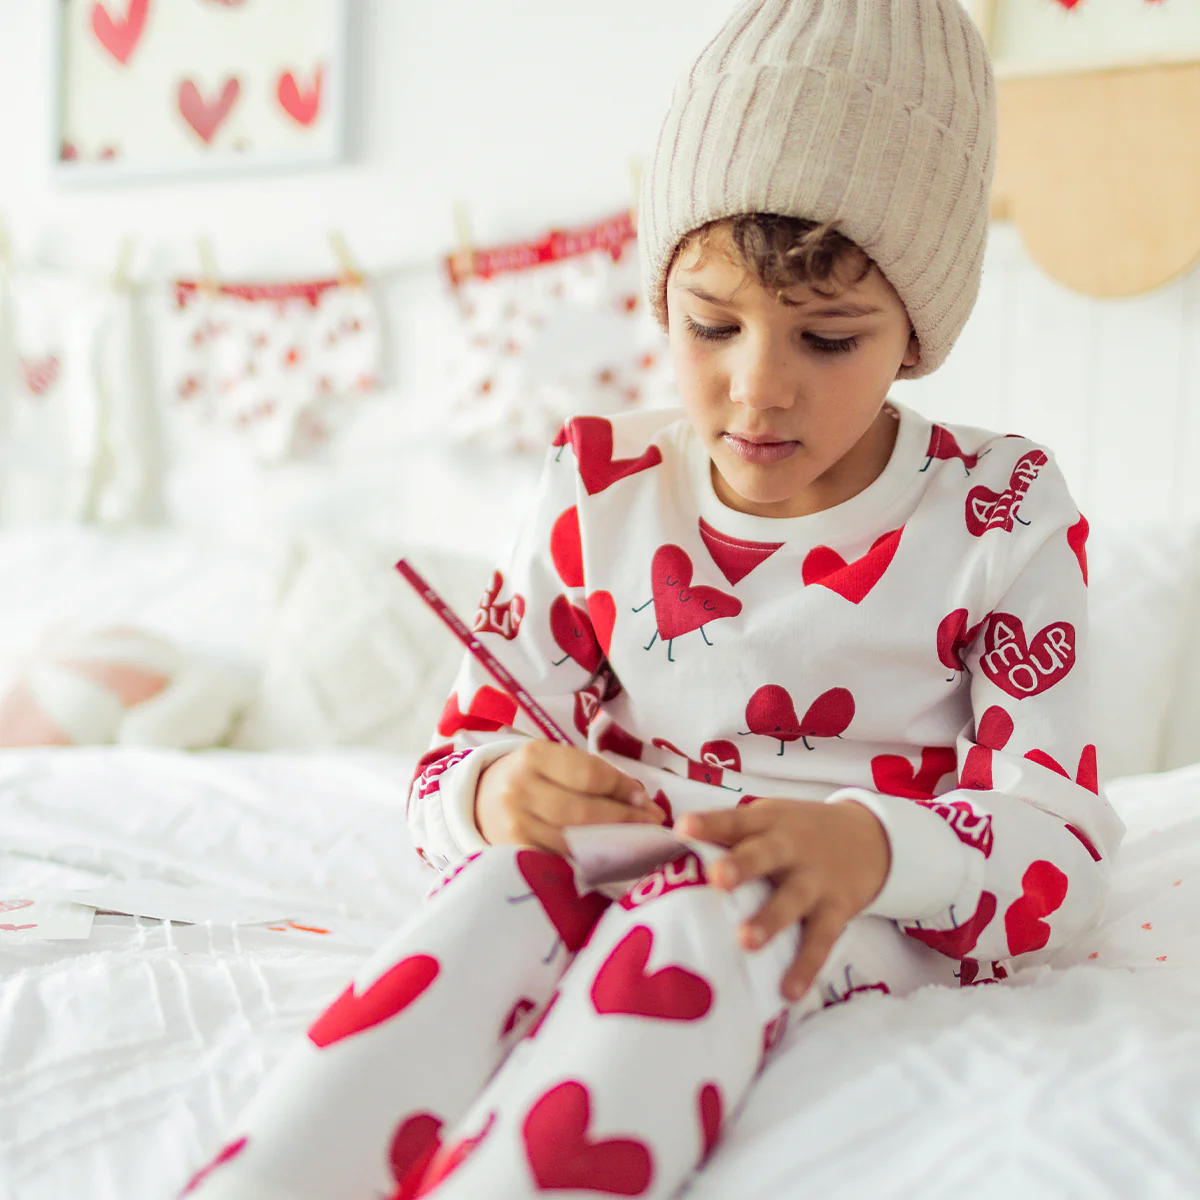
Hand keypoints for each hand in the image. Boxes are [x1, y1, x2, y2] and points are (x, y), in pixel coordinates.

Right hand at [475, 741, 664, 853]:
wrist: (480, 800)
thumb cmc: (532, 777)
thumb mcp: (555, 761)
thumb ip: (594, 774)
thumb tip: (639, 797)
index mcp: (533, 755)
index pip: (590, 775)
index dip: (624, 789)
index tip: (646, 800)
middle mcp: (519, 789)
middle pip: (585, 812)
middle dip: (626, 820)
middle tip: (652, 824)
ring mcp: (514, 824)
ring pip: (575, 841)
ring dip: (613, 844)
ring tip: (638, 843)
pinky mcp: (513, 853)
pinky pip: (560, 860)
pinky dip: (588, 861)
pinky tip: (608, 860)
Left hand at [677, 799, 889, 1000]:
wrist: (869, 838)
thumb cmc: (796, 833)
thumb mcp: (769, 821)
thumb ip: (728, 837)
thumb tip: (669, 855)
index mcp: (767, 822)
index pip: (735, 820)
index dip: (710, 823)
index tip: (684, 828)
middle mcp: (791, 847)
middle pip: (765, 854)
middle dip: (742, 866)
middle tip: (717, 879)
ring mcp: (815, 879)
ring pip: (791, 900)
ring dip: (769, 920)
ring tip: (745, 941)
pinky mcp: (836, 910)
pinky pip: (820, 940)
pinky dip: (806, 966)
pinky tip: (787, 990)